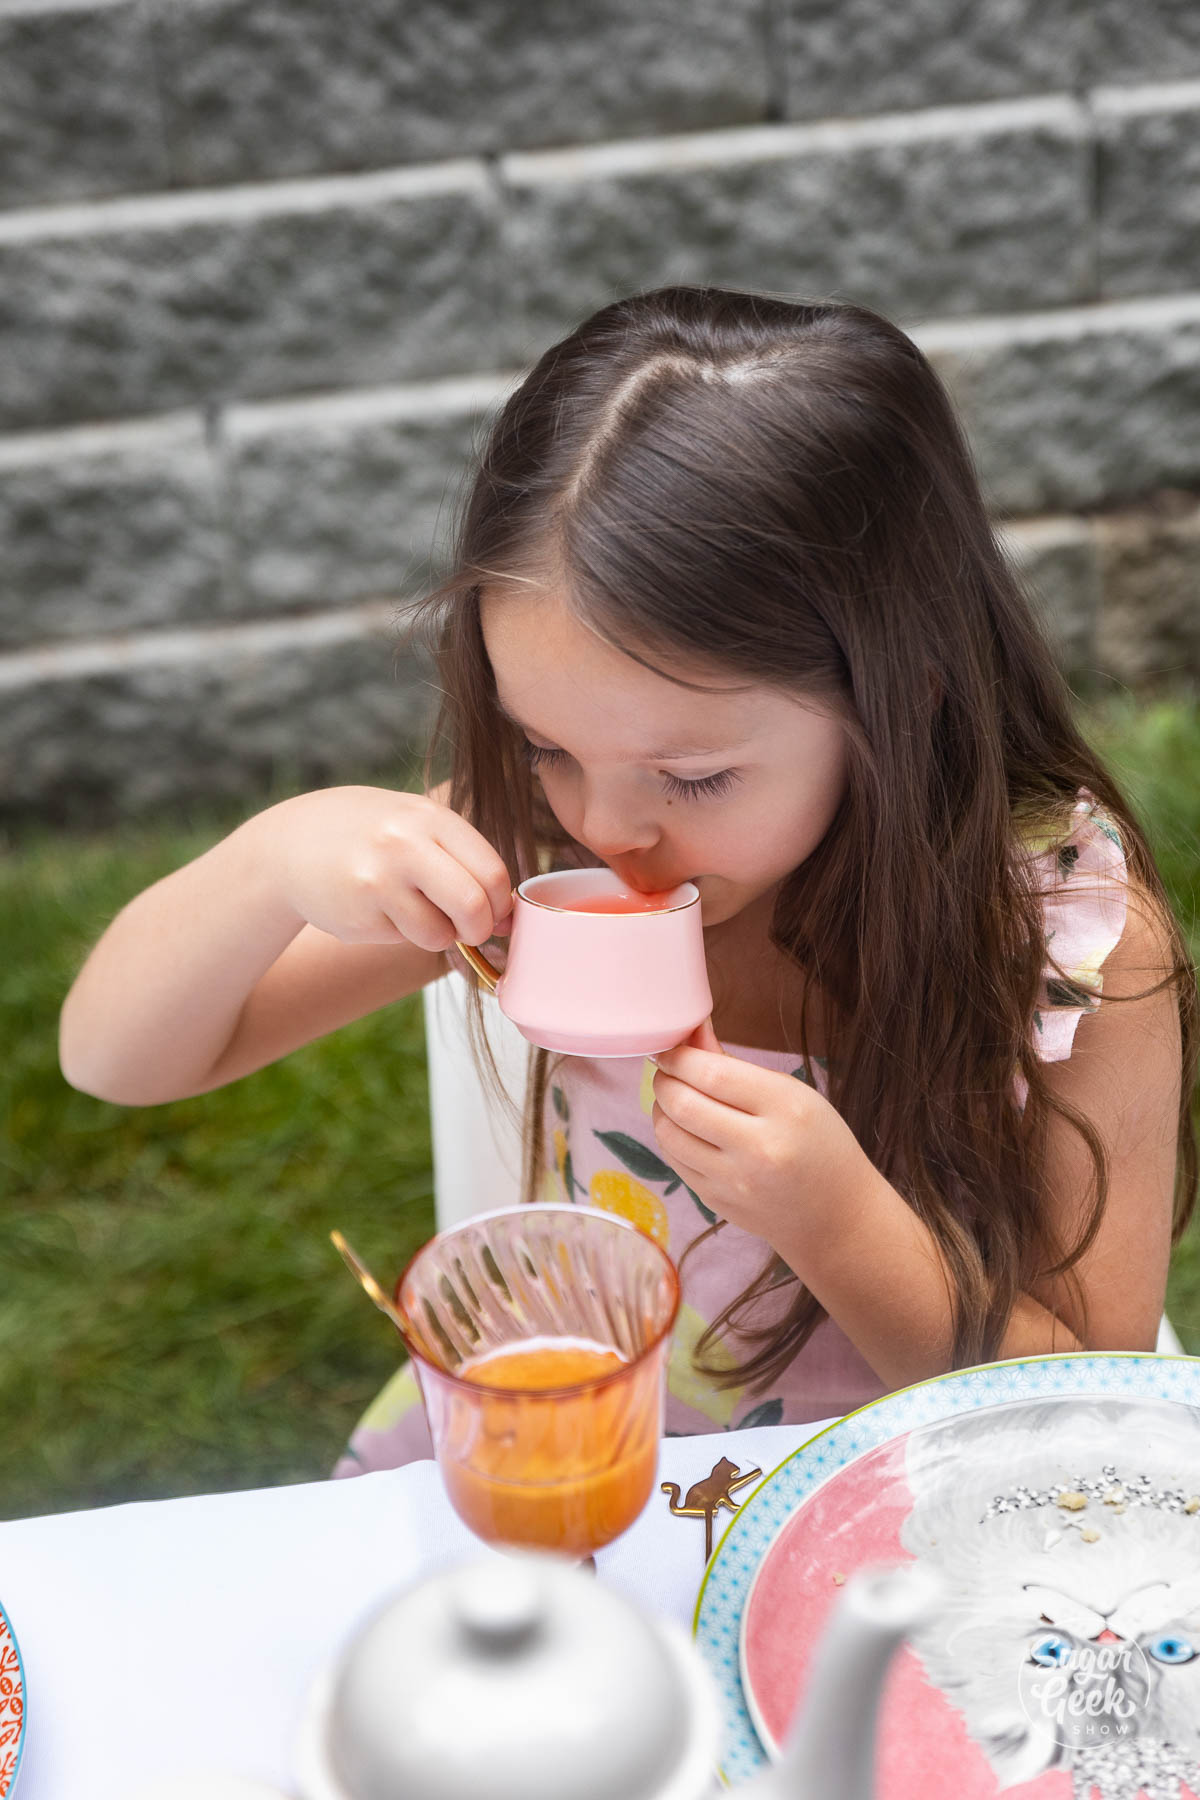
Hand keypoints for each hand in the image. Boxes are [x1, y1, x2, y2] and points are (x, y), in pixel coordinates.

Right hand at [258, 785, 513, 949]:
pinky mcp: (357, 917)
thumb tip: (508, 915)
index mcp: (428, 818)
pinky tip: (376, 908)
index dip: (502, 903)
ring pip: (439, 934)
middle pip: (473, 907)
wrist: (290, 843)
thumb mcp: (413, 822)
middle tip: (471, 929)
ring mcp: (377, 882)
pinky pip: (404, 940)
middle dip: (481, 929)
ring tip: (413, 909)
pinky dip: (402, 933)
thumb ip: (461, 856)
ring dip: (438, 934)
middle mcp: (403, 846)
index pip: (493, 872)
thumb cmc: (369, 833)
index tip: (496, 911)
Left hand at [650, 1019, 877, 1263]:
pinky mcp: (717, 1202)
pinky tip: (683, 1127)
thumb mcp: (792, 1094)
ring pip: (670, 1135)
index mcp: (785, 1109)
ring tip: (672, 1096)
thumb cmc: (820, 1143)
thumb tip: (691, 1033)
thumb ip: (735, 1066)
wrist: (837, 1213)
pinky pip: (675, 1162)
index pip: (713, 1074)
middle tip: (666, 1070)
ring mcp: (735, 1181)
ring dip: (661, 1109)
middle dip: (664, 1080)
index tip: (671, 1050)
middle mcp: (759, 1148)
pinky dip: (671, 1137)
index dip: (680, 1057)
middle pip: (684, 1104)